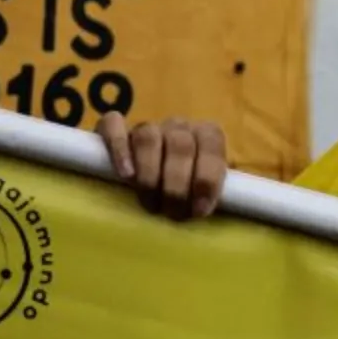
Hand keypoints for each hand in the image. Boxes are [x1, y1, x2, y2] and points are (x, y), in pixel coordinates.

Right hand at [95, 112, 228, 219]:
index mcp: (206, 134)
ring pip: (148, 137)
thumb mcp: (205, 190)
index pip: (212, 145)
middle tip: (173, 213)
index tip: (200, 210)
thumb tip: (225, 206)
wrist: (149, 172)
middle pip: (181, 145)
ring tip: (150, 204)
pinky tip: (126, 175)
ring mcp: (147, 125)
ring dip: (150, 175)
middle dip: (178, 186)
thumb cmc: (184, 189)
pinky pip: (113, 125)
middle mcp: (178, 125)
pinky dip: (120, 149)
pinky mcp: (112, 127)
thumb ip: (214, 192)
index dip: (207, 179)